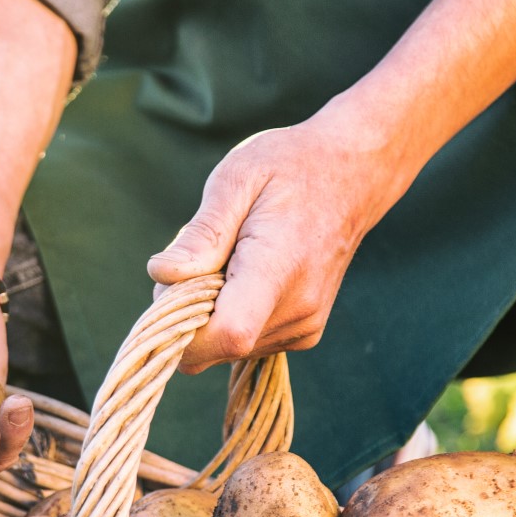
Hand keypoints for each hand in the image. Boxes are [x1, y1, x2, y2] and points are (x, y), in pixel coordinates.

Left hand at [147, 111, 417, 374]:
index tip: (169, 289)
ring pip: (224, 349)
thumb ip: (202, 233)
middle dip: (186, 312)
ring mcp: (304, 328)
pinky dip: (229, 316)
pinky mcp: (303, 335)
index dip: (182, 328)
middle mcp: (298, 310)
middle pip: (214, 346)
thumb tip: (163, 275)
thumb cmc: (289, 167)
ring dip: (208, 312)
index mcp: (279, 268)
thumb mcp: (237, 179)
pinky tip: (245, 275)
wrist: (352, 175)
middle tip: (199, 257)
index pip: (227, 333)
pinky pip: (244, 344)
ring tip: (230, 259)